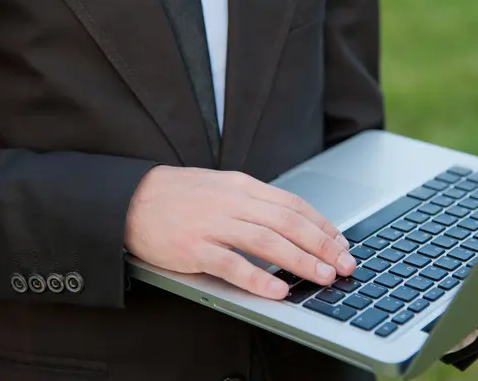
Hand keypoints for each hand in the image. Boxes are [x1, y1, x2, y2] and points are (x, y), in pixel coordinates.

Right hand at [124, 166, 356, 298]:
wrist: (132, 198)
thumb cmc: (180, 194)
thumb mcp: (222, 187)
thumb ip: (255, 202)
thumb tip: (292, 221)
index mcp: (242, 186)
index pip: (293, 204)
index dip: (322, 224)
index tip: (341, 242)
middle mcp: (232, 202)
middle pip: (288, 223)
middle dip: (322, 245)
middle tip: (345, 264)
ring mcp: (212, 224)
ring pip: (266, 242)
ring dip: (300, 261)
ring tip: (323, 276)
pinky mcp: (193, 248)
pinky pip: (231, 264)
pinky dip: (257, 279)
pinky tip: (278, 290)